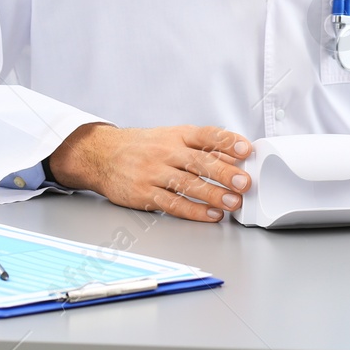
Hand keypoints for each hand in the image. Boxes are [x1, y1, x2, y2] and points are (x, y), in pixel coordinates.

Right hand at [47, 123, 252, 221]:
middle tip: (244, 183)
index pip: (206, 135)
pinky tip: (211, 215)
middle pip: (199, 162)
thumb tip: (235, 156)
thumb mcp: (172, 137)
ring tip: (233, 203)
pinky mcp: (144, 194)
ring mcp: (153, 173)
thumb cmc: (144, 146)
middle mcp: (166, 151)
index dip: (228, 141)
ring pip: (187, 184)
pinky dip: (194, 211)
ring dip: (213, 195)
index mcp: (177, 135)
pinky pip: (172, 204)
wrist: (102, 155)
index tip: (247, 149)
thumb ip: (203, 147)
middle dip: (225, 173)